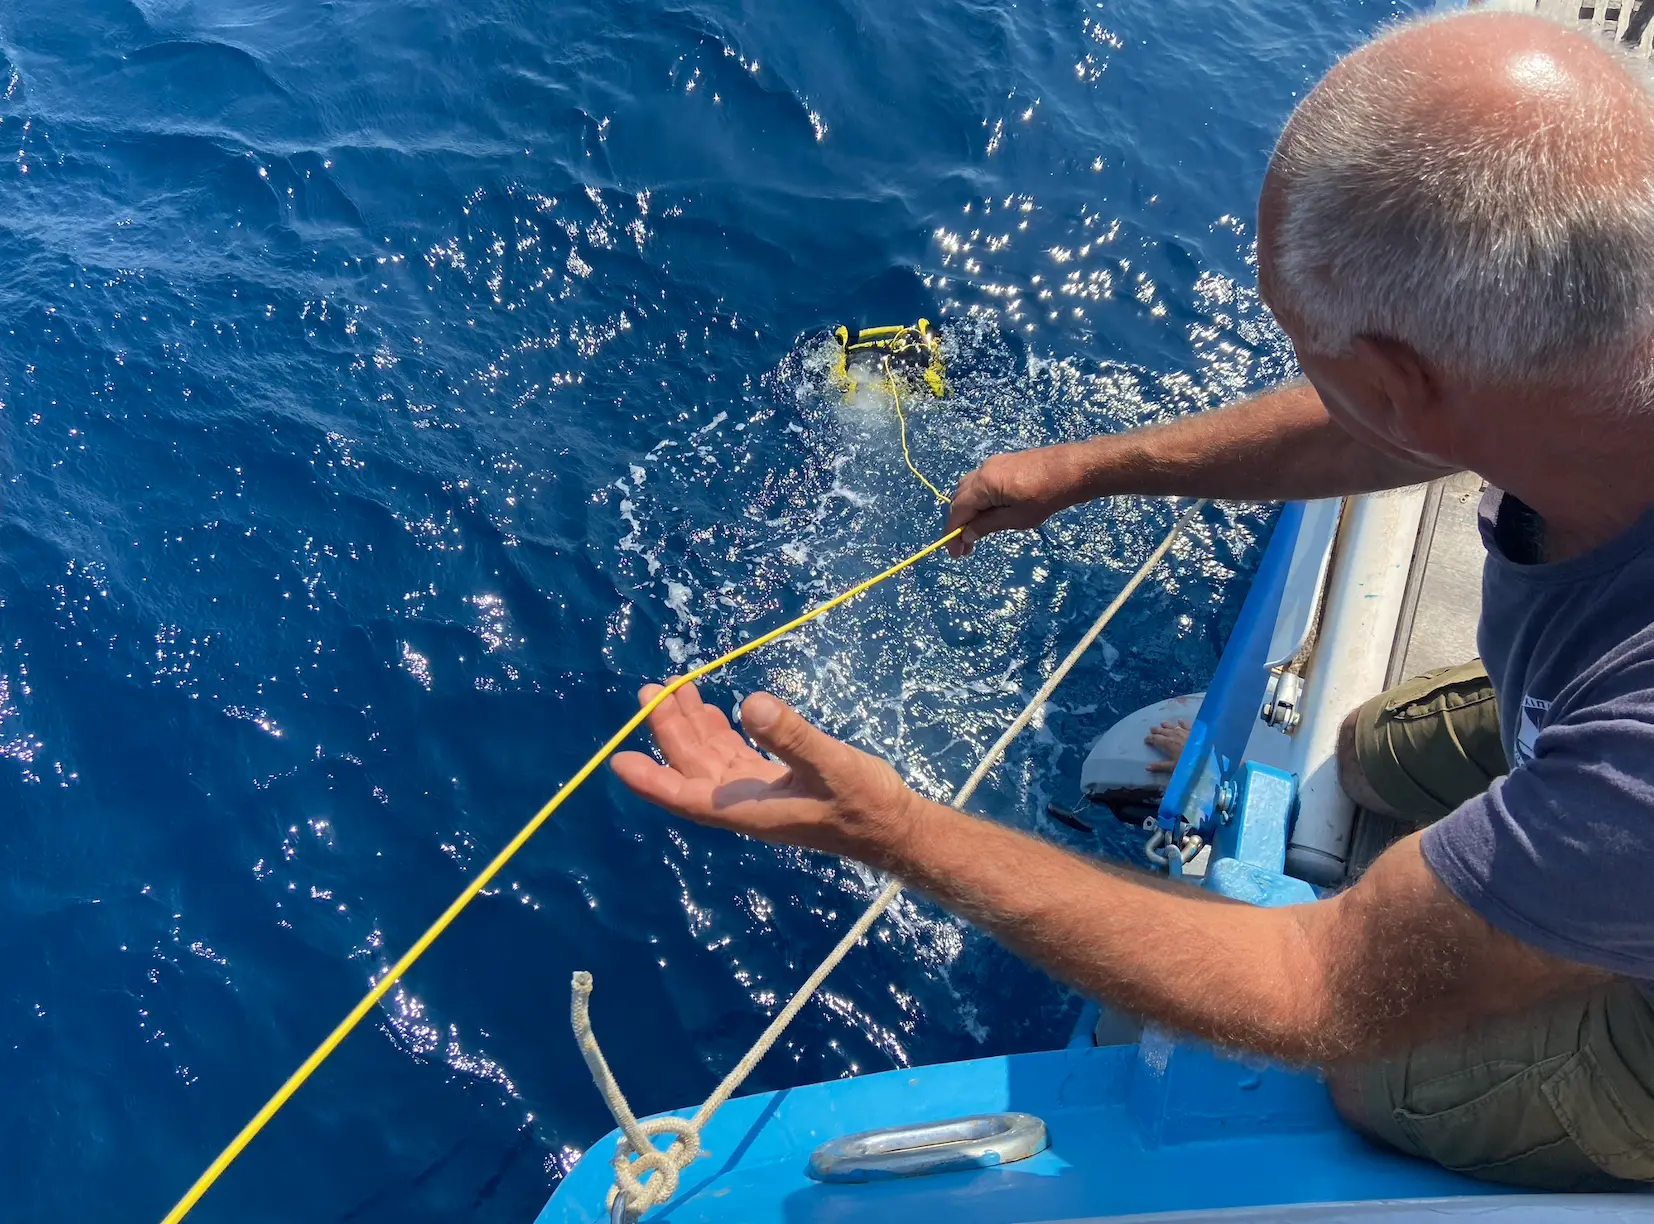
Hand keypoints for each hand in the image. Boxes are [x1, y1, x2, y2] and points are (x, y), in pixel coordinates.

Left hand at [610, 681, 921, 861]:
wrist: (893, 826)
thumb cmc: (862, 803)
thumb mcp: (828, 764)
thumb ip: (791, 735)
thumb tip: (752, 704)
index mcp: (747, 809)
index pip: (684, 796)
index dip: (650, 780)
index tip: (618, 760)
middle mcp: (745, 804)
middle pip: (691, 768)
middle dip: (668, 731)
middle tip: (652, 691)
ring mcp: (758, 794)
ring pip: (710, 759)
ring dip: (690, 727)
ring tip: (675, 690)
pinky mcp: (775, 783)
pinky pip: (732, 757)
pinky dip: (718, 733)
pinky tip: (714, 711)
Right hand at [945, 445, 1086, 556]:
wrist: (1074, 469)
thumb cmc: (1047, 497)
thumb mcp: (1016, 518)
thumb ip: (987, 526)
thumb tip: (966, 535)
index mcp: (984, 483)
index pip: (957, 510)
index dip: (952, 533)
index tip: (955, 553)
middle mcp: (983, 470)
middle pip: (959, 498)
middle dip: (958, 523)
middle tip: (965, 547)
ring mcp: (993, 464)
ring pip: (968, 489)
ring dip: (967, 510)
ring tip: (975, 532)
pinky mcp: (1004, 463)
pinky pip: (980, 482)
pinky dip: (977, 499)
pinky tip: (988, 513)